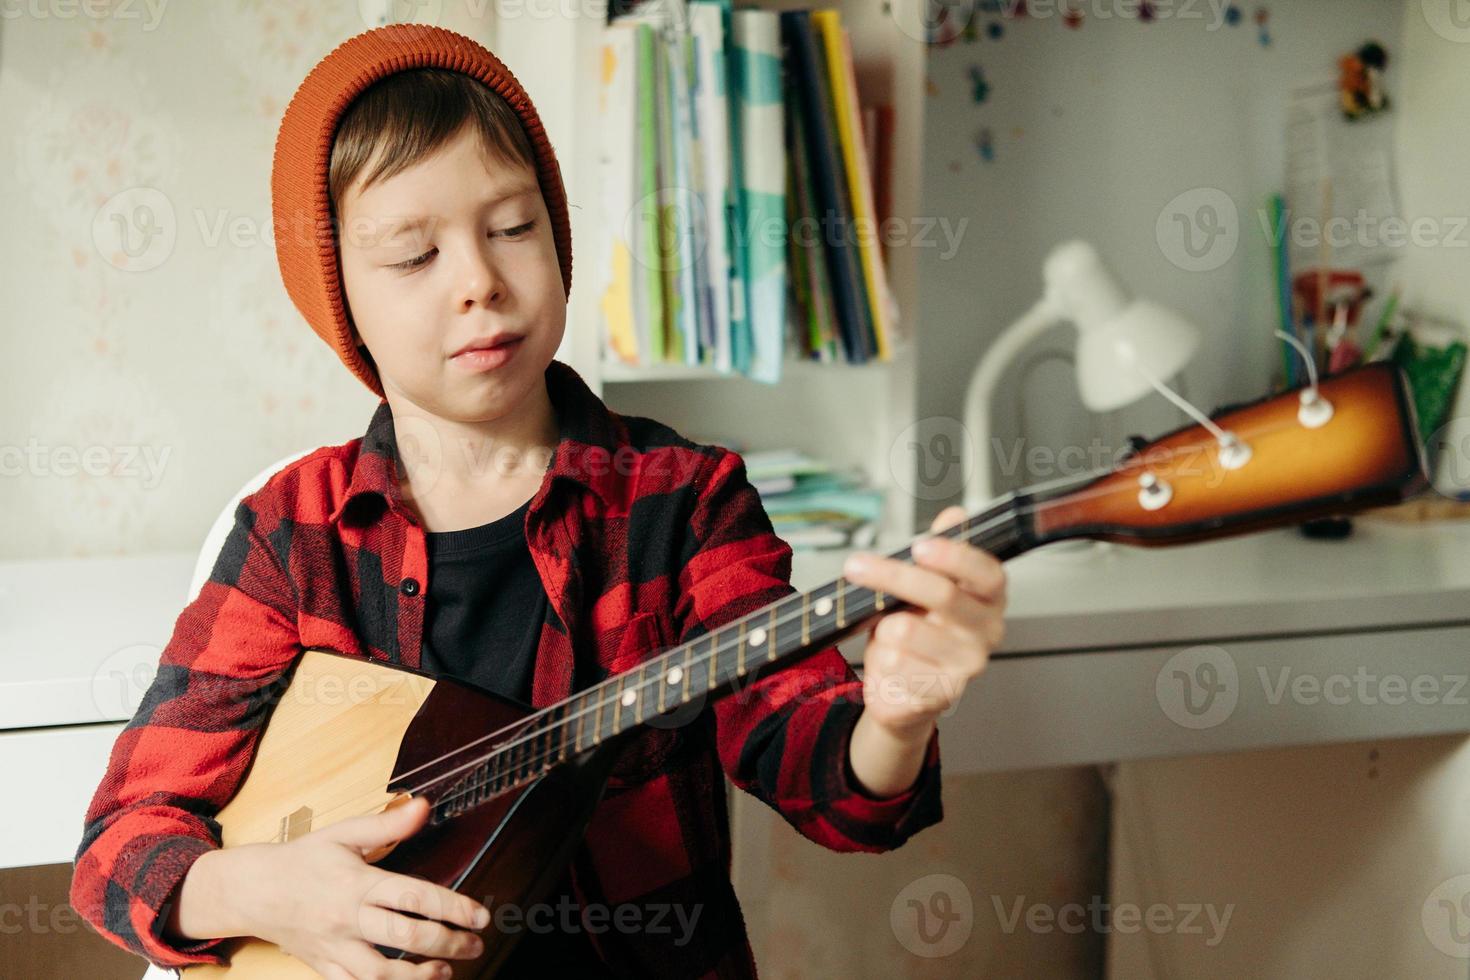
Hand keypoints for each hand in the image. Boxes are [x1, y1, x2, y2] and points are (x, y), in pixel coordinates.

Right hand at [183, 796, 488, 979]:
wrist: (252, 891)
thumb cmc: (303, 859)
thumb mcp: (344, 834)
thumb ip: (388, 824)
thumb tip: (424, 806)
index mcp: (357, 882)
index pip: (414, 896)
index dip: (452, 908)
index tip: (480, 916)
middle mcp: (348, 918)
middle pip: (405, 937)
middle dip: (447, 944)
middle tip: (475, 945)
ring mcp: (335, 947)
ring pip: (380, 973)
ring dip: (419, 977)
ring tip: (446, 971)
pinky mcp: (324, 967)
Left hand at [845, 505, 1006, 739]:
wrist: (907, 689)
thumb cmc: (919, 628)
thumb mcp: (926, 584)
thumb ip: (941, 551)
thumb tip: (955, 515)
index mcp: (989, 597)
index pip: (987, 572)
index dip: (955, 556)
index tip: (918, 545)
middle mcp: (987, 631)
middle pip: (943, 595)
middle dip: (892, 576)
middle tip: (856, 565)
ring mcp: (967, 665)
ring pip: (906, 631)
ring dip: (883, 630)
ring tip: (889, 634)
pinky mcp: (941, 693)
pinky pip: (894, 664)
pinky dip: (881, 660)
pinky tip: (892, 664)